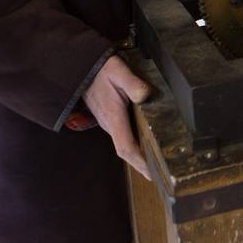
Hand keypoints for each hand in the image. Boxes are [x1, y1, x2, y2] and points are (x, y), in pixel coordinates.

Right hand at [82, 55, 152, 179]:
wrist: (82, 67)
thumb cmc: (101, 69)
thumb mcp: (119, 71)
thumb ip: (133, 83)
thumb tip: (146, 95)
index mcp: (113, 117)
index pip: (126, 147)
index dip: (139, 163)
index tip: (152, 174)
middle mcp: (109, 124)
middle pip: (127, 151)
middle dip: (142, 165)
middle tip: (161, 175)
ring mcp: (108, 122)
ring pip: (125, 144)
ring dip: (139, 156)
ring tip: (158, 164)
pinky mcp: (109, 118)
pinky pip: (123, 136)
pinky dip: (135, 145)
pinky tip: (147, 145)